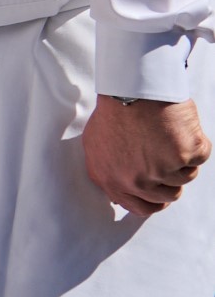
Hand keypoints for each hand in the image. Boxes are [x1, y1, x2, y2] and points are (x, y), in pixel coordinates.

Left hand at [84, 96, 211, 215]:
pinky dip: (194, 142)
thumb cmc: (115, 111)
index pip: (141, 208)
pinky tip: (178, 127)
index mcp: (111, 180)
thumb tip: (118, 197)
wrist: (132, 88)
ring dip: (182, 157)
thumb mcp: (97, 146)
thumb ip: (108, 172)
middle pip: (168, 196)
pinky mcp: (184, 155)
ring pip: (186, 176)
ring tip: (167, 134)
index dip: (156, 201)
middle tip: (169, 157)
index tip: (164, 192)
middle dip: (172, 178)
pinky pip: (199, 157)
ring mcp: (161, 169)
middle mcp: (135, 181)